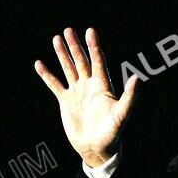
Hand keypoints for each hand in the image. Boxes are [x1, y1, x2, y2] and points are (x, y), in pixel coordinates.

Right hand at [34, 27, 139, 166]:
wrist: (96, 147)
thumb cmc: (112, 132)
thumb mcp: (122, 114)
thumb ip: (129, 96)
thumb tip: (137, 77)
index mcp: (103, 86)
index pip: (98, 61)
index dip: (94, 47)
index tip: (90, 31)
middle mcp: (89, 86)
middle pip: (82, 61)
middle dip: (75, 46)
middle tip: (68, 30)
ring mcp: (77, 92)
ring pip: (69, 69)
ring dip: (62, 55)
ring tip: (56, 39)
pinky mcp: (66, 101)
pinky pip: (55, 85)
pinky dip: (47, 75)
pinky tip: (39, 64)